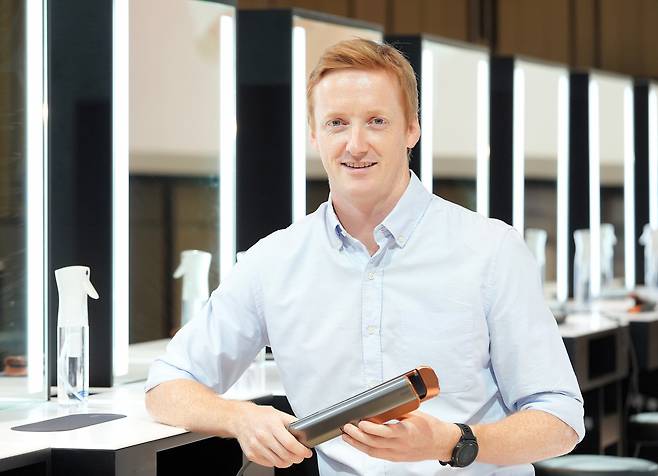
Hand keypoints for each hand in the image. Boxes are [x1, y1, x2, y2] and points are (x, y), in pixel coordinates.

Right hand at [228, 401, 312, 467]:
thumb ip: (292, 422)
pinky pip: (269, 464)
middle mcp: (263, 437)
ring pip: (278, 462)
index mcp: (272, 425)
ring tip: (291, 456)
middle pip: (285, 455)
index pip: (290, 443)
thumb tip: (304, 432)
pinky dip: (277, 462)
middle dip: (297, 458)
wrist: (240, 418)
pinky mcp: (252, 455)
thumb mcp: (278, 413)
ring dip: (288, 462)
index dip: (301, 450)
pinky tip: (278, 455)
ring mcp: (256, 447)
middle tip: (301, 455)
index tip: (306, 452)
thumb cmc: (260, 416)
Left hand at [341, 411, 460, 461]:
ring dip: (358, 444)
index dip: (370, 428)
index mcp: (407, 433)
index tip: (360, 421)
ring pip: (373, 452)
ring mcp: (398, 454)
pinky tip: (358, 443)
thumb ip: (397, 411)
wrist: (442, 443)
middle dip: (357, 436)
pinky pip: (378, 455)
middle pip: (374, 444)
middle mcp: (401, 446)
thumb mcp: (415, 414)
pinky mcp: (396, 458)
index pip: (384, 433)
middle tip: (347, 427)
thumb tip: (380, 404)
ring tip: (347, 436)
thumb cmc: (431, 427)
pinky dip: (366, 449)